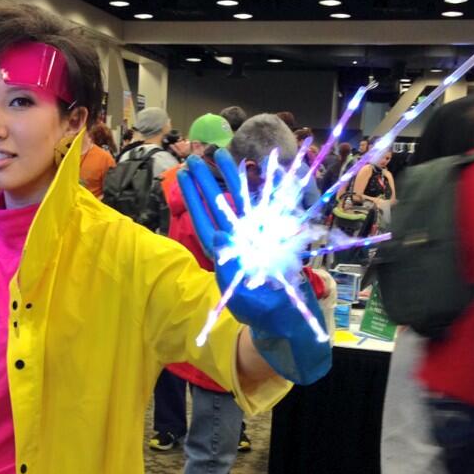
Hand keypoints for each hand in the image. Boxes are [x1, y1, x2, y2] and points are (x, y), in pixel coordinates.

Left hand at [178, 150, 331, 384]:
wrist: (289, 320)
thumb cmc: (265, 313)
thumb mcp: (243, 297)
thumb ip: (230, 269)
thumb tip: (216, 236)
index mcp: (225, 255)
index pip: (204, 221)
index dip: (193, 198)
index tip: (183, 175)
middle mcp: (238, 241)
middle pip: (218, 205)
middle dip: (207, 181)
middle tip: (196, 156)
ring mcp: (256, 237)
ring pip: (240, 201)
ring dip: (231, 179)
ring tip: (223, 154)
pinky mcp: (276, 236)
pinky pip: (267, 206)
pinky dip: (264, 187)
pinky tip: (260, 169)